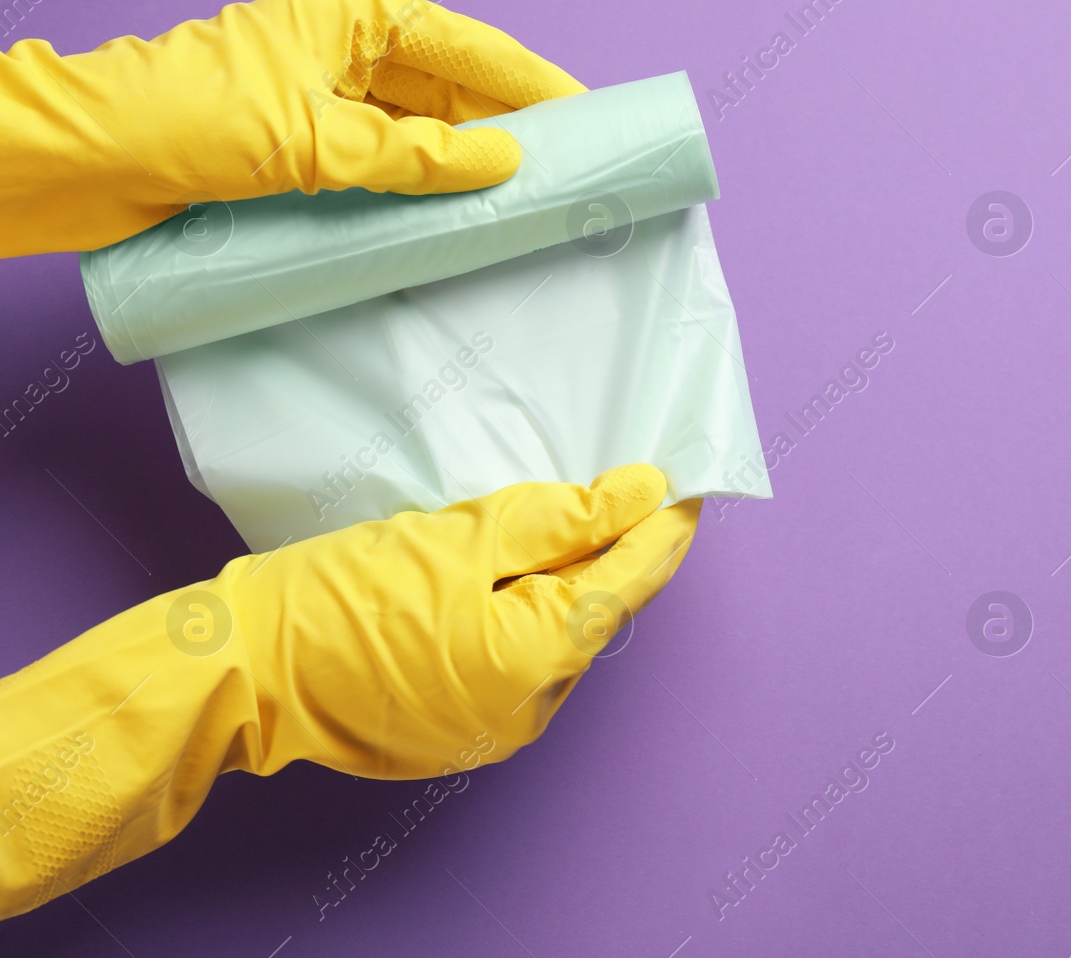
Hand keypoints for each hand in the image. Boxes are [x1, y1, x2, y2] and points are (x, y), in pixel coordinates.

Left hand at [0, 0, 583, 255]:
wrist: (84, 163)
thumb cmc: (186, 120)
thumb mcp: (314, 138)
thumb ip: (415, 155)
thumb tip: (506, 163)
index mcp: (352, 16)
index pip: (468, 47)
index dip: (533, 80)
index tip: (591, 113)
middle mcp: (346, 53)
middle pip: (454, 90)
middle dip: (514, 128)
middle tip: (575, 172)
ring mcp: (327, 104)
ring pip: (425, 135)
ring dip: (472, 167)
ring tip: (532, 202)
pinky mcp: (307, 154)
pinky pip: (391, 171)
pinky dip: (428, 194)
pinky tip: (464, 221)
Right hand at [0, 465, 697, 917]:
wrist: (242, 668)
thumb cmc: (344, 596)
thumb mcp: (462, 537)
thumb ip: (564, 519)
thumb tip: (643, 495)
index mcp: (541, 659)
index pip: (632, 581)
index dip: (664, 528)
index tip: (686, 482)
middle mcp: (533, 708)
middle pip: (597, 613)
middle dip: (615, 553)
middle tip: (625, 489)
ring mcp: (494, 729)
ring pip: (556, 639)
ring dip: (564, 585)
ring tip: (563, 523)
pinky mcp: (459, 731)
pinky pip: (515, 663)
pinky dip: (521, 616)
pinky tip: (505, 577)